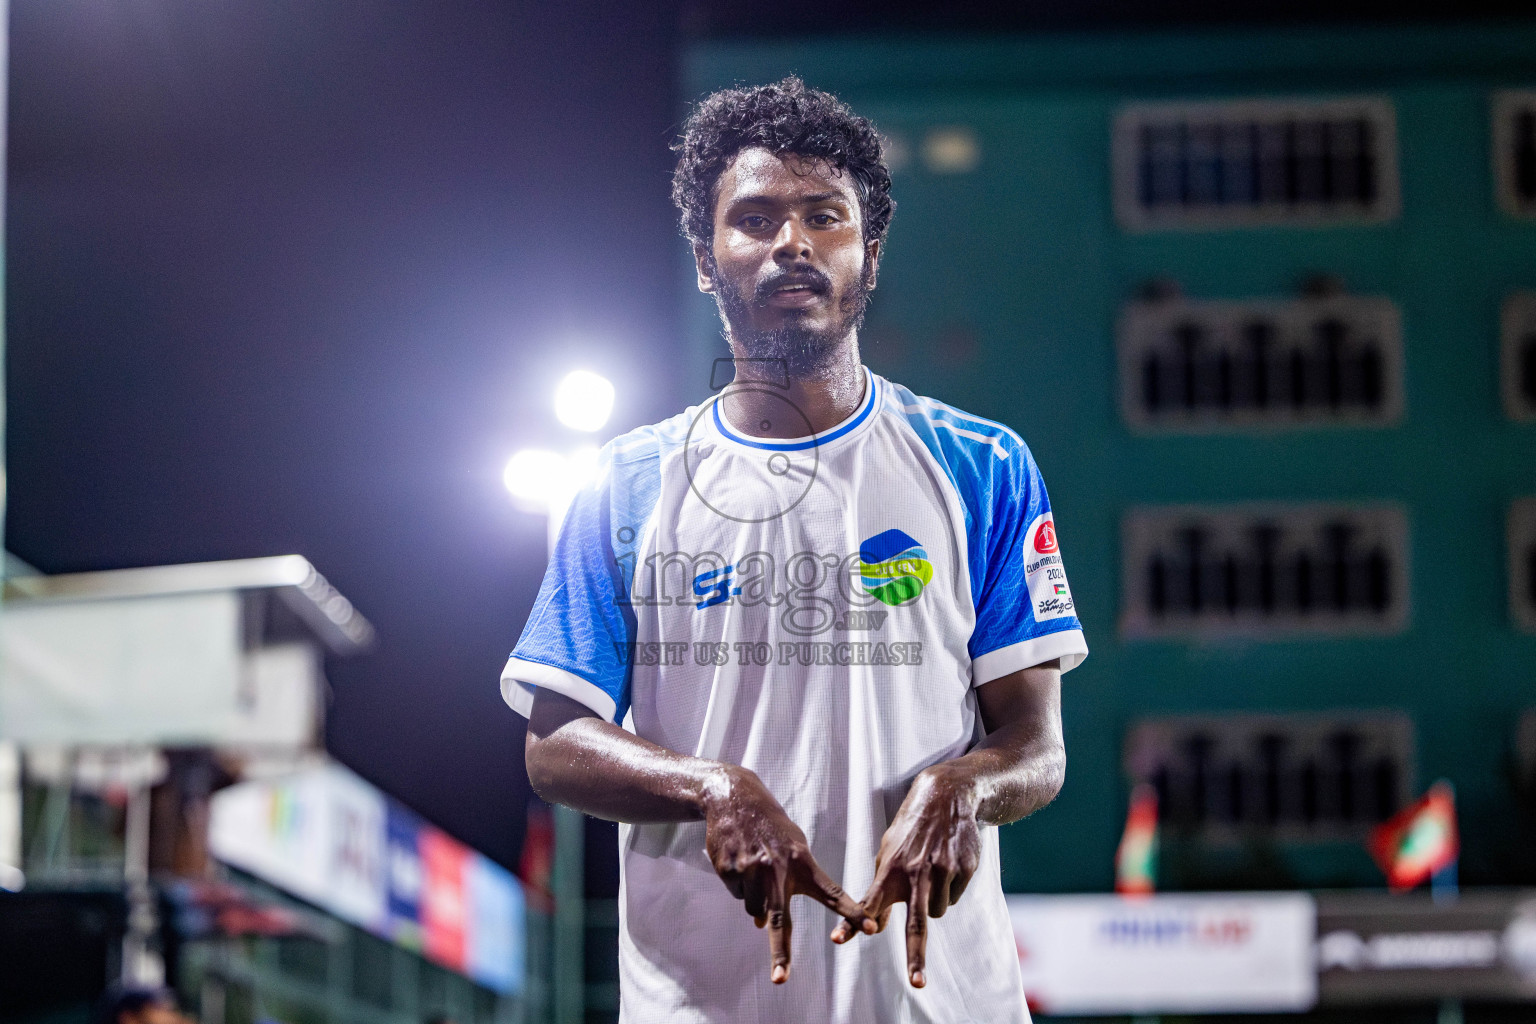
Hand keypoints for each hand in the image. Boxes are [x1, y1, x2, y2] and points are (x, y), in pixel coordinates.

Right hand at [702, 764, 868, 983]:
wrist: (735, 798)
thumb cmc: (771, 825)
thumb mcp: (792, 845)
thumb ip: (789, 884)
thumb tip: (762, 925)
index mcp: (802, 862)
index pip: (832, 892)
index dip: (852, 912)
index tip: (870, 928)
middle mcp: (777, 870)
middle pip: (780, 920)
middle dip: (781, 952)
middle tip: (781, 978)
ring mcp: (751, 870)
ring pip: (754, 910)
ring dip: (757, 900)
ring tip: (756, 869)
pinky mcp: (729, 870)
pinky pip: (737, 895)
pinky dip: (740, 886)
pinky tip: (740, 862)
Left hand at [832, 766, 981, 987]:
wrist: (946, 796)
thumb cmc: (910, 830)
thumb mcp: (889, 851)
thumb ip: (881, 889)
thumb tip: (874, 928)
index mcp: (890, 869)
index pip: (869, 902)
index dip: (855, 923)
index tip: (838, 939)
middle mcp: (916, 872)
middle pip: (916, 923)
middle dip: (916, 956)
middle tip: (917, 983)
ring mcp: (942, 871)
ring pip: (938, 912)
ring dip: (933, 902)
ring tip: (930, 872)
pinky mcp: (965, 869)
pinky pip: (955, 897)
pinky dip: (950, 888)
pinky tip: (946, 864)